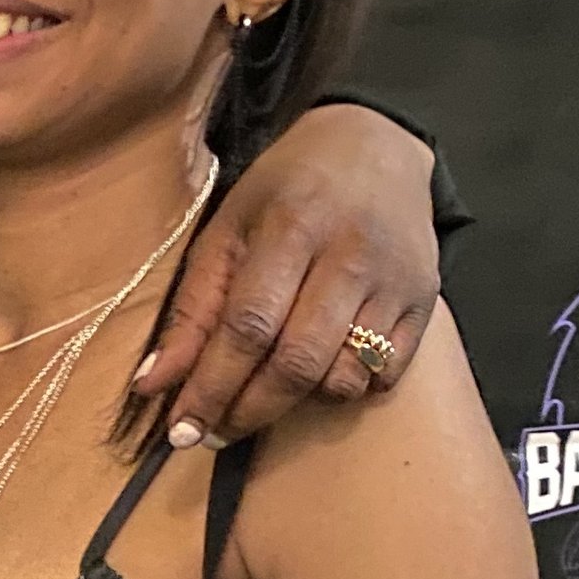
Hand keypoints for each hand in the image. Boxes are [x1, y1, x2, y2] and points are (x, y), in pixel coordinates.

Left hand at [134, 105, 442, 443]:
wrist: (374, 146)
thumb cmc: (287, 191)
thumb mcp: (227, 231)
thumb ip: (192, 310)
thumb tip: (153, 385)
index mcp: (291, 227)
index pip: (247, 327)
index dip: (211, 387)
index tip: (183, 430)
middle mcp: (349, 254)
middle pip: (296, 363)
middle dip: (248, 411)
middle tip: (216, 432)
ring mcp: (394, 280)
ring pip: (343, 377)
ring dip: (298, 402)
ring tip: (268, 389)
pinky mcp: (424, 300)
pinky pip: (385, 375)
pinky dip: (348, 388)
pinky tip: (322, 370)